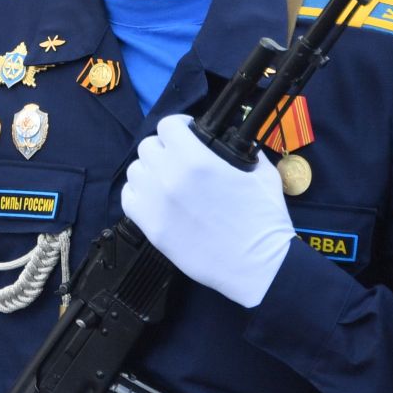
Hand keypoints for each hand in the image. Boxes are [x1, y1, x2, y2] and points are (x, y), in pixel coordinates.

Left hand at [122, 113, 295, 307]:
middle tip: (178, 159)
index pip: (168, 126)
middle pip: (148, 146)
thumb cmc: (264, 221)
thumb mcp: (262, 175)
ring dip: (150, 170)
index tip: (186, 133)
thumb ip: (243, 153)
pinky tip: (156, 198)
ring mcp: (155, 202)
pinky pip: (128, 197)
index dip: (178, 126)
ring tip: (167, 180)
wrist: (258, 266)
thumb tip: (232, 141)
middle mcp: (169, 177)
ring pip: (135, 170)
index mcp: (197, 161)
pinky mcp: (150, 226)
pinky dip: (139, 193)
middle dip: (164, 148)